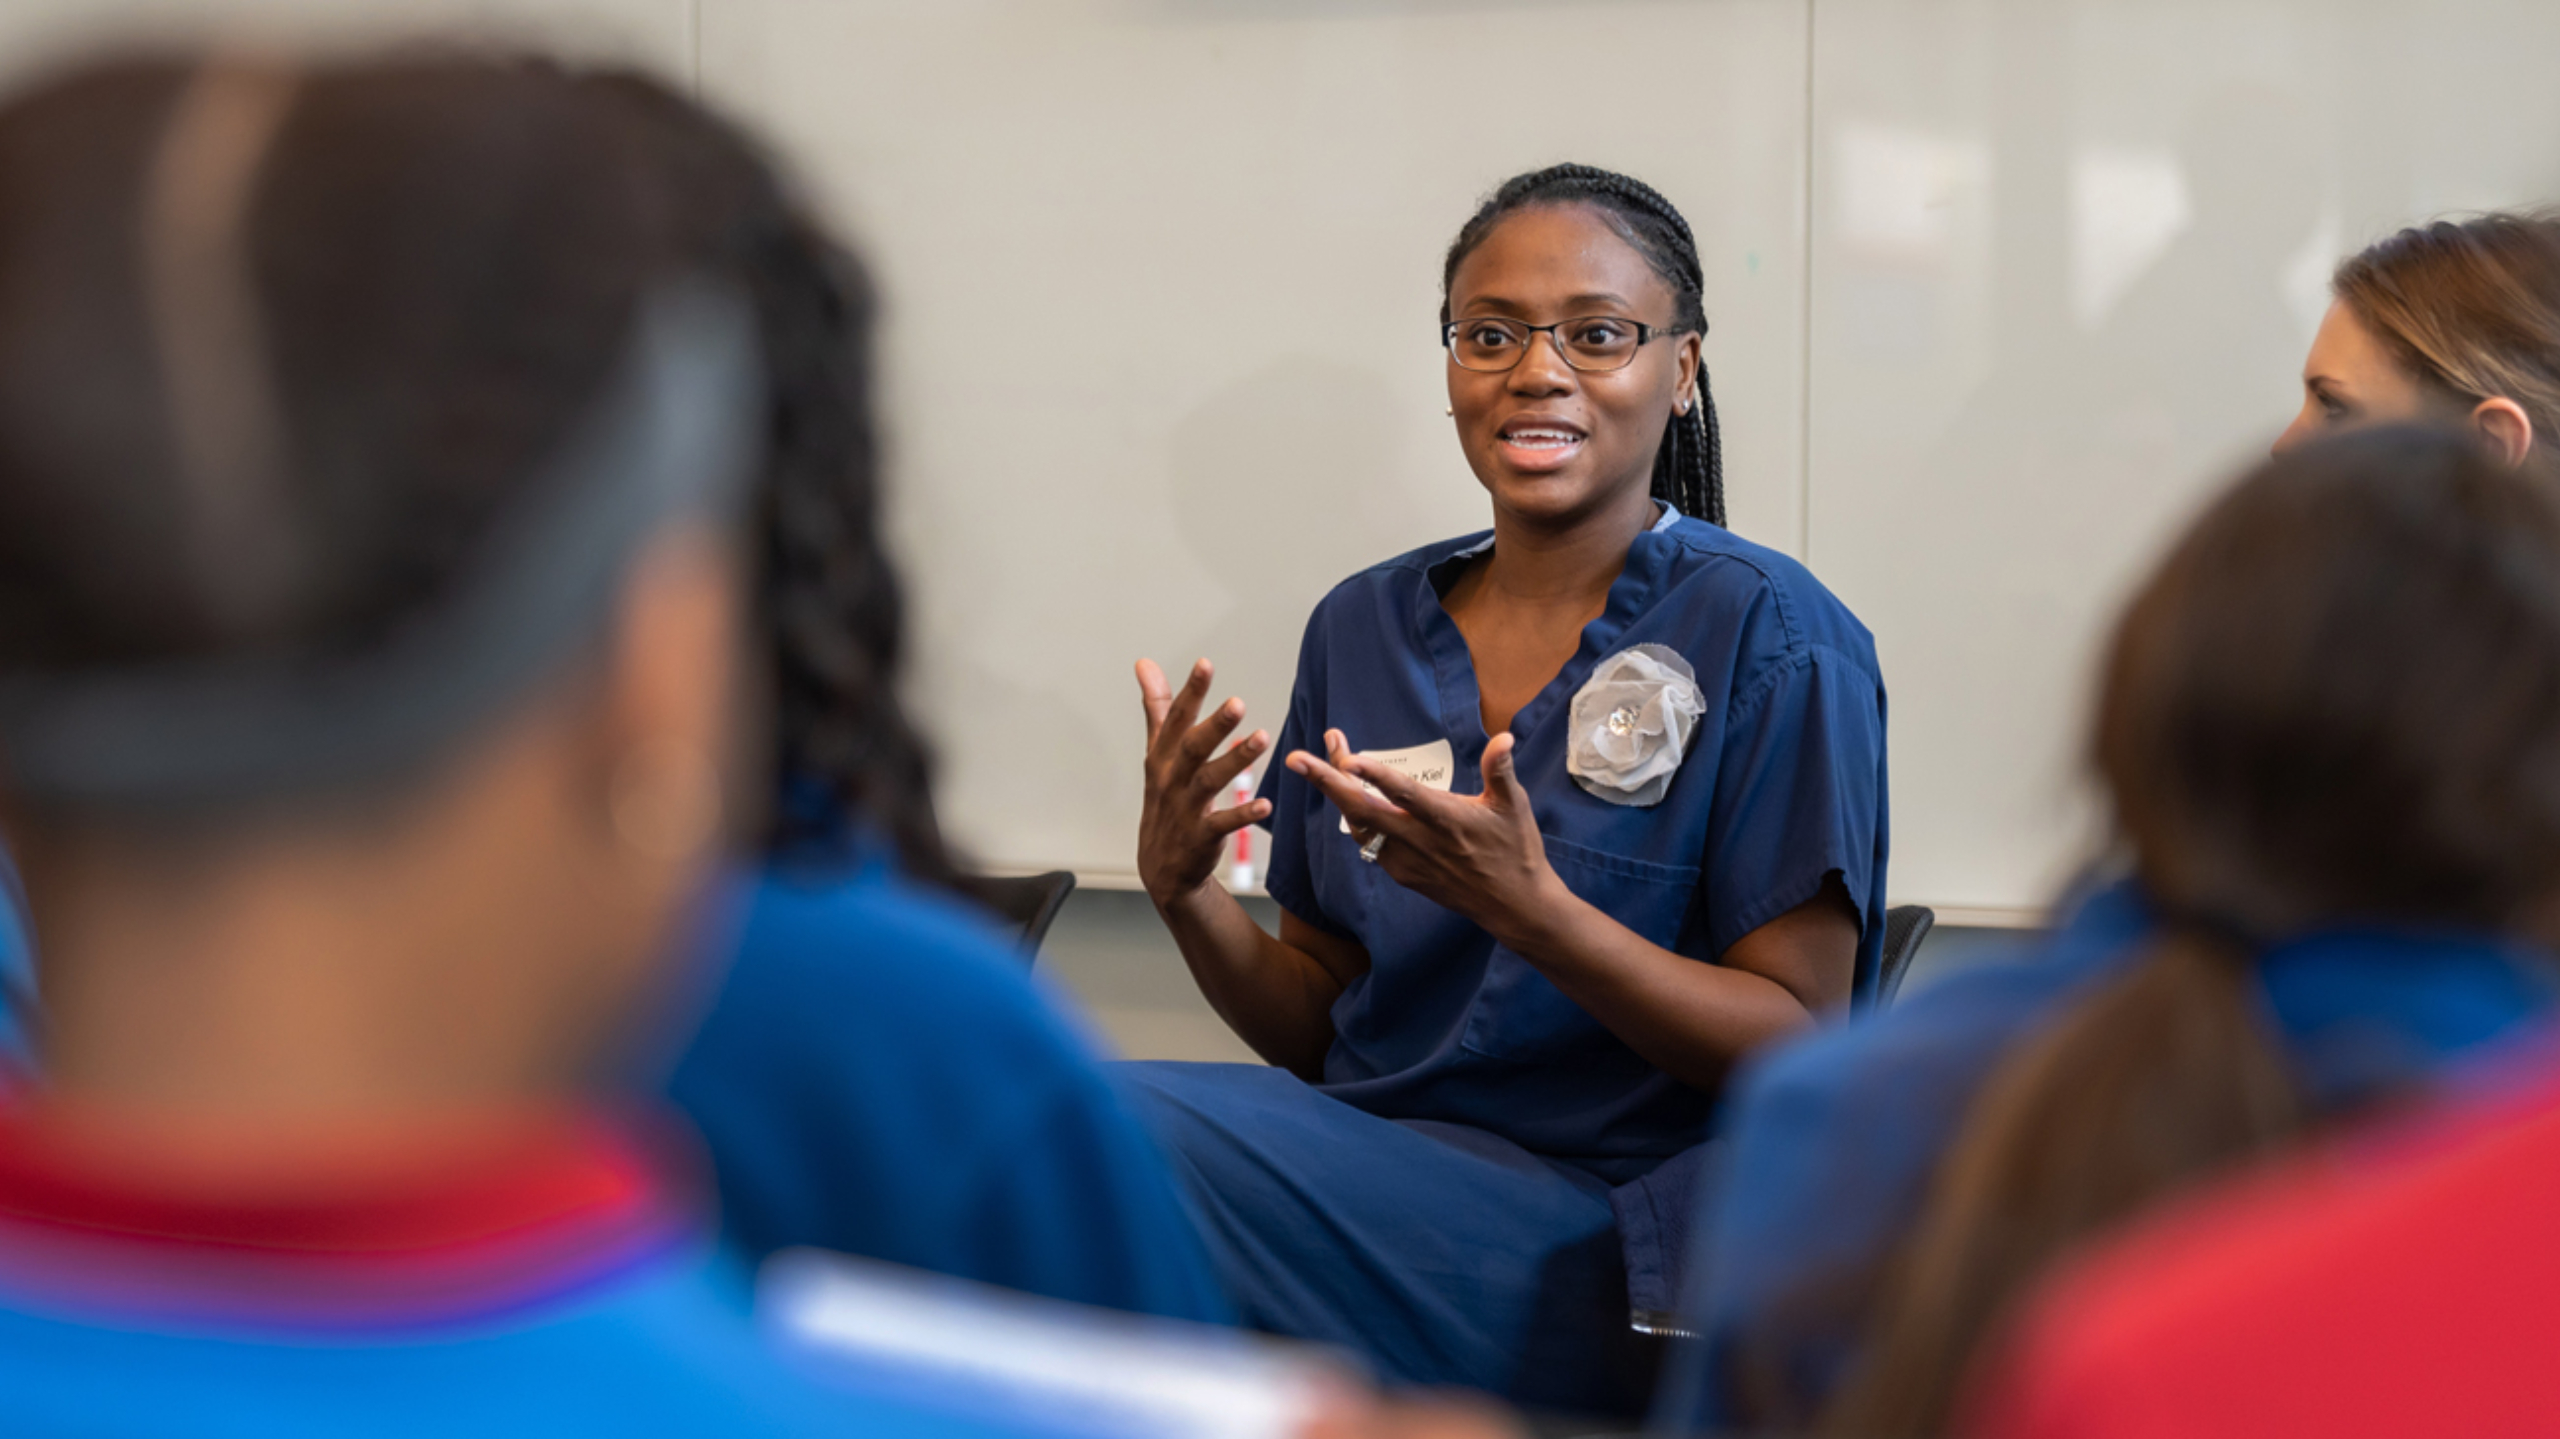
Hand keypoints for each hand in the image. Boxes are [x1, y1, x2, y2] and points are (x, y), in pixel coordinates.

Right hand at [1135, 657, 1269, 905]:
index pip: (1175, 719)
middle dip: (1213, 726)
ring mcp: (1184, 809)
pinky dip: (1243, 814)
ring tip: (1262, 738)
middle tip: (1238, 703)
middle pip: (1191, 748)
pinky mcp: (1201, 837)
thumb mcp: (1156, 753)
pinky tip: (1265, 805)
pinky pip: (1222, 824)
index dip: (1190, 692)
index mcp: (1161, 757)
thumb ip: (1157, 709)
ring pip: (1208, 782)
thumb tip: (1144, 663)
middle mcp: (1171, 780)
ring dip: (1235, 761)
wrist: (1160, 865)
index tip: (1205, 664)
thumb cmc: (1163, 799)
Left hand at [1285, 729, 1562, 944]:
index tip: (1347, 758)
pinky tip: (1353, 799)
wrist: (1512, 905)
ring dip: (1339, 796)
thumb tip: (1504, 738)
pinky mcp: (1403, 875)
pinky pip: (1371, 844)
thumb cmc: (1516, 850)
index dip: (1374, 775)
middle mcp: (1419, 841)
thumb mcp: (1513, 806)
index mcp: (1446, 819)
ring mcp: (1407, 862)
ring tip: (1327, 765)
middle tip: (1297, 758)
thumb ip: (1501, 771)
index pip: (1403, 793)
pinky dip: (1357, 820)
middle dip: (1325, 783)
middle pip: (1361, 811)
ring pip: (1360, 827)